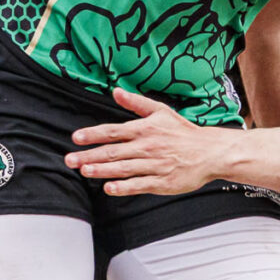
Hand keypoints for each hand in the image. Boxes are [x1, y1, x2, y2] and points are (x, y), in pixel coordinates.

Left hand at [67, 90, 226, 194]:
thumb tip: (116, 91)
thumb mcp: (161, 111)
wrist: (209, 152)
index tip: (76, 138)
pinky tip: (109, 188)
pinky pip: (140, 184)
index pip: (113, 131)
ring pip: (123, 168)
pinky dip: (124, 187)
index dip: (93, 134)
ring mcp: (154, 165)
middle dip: (89, 156)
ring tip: (84, 171)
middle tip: (70, 160)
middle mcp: (147, 146)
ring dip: (102, 170)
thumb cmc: (184, 132)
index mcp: (145, 129)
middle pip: (113, 152)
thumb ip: (136, 103)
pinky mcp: (162, 182)